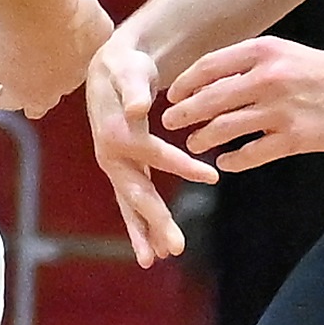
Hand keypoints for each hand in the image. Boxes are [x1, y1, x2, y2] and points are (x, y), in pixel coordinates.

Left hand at [0, 0, 113, 120]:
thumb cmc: (3, 28)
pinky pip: (96, 33)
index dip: (5, 97)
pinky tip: (82, 15)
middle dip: (42, 81)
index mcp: (29, 95)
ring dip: (69, 53)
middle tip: (36, 69)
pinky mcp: (101, 37)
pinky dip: (88, 26)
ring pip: (79, 63)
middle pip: (52, 90)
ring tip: (59, 33)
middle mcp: (61, 85)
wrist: (34, 5)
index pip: (15, 102)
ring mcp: (85, 63)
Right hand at [85, 35, 210, 267]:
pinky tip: (155, 247)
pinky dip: (142, 225)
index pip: (154, 153)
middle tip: (176, 248)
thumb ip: (134, 88)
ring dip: (145, 232)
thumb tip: (136, 108)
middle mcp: (111, 155)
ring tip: (159, 259)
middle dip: (156, 221)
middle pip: (137, 193)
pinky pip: (132, 202)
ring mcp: (115, 166)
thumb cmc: (125, 65)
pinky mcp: (123, 170)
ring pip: (131, 204)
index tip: (213, 175)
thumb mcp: (129, 69)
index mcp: (117, 133)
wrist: (110, 68)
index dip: (182, 165)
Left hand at [159, 37, 323, 173]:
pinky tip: (226, 162)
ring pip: (225, 128)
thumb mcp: (287, 54)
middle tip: (170, 122)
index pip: (209, 67)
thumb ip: (251, 64)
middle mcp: (268, 79)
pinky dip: (233, 160)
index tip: (173, 95)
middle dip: (184, 113)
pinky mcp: (295, 137)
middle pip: (210, 99)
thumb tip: (212, 80)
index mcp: (263, 52)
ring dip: (204, 138)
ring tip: (194, 143)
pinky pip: (252, 153)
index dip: (185, 83)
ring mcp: (280, 110)